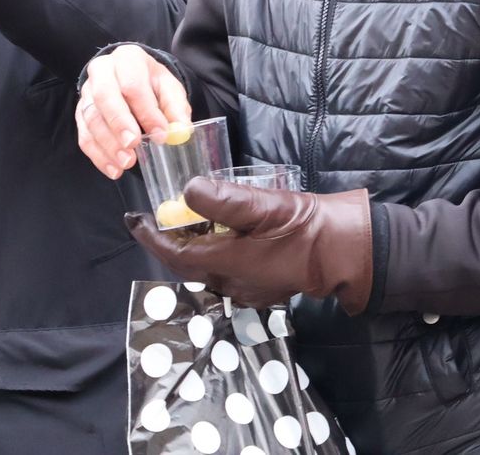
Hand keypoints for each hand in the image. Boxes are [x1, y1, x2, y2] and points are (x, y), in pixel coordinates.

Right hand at [77, 44, 191, 178]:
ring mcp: (87, 92)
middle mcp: (102, 71)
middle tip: (133, 146)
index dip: (147, 111)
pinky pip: (84, 135)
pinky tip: (113, 169)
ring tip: (127, 163)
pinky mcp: (79, 112)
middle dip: (120, 125)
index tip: (161, 134)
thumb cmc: (151, 83)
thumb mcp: (169, 88)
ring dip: (108, 144)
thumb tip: (182, 130)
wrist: (130, 76)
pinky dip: (98, 155)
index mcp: (128, 59)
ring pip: (91, 118)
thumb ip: (176, 107)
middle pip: (104, 97)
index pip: (133, 85)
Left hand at [127, 179, 373, 312]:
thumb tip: (187, 191)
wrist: (344, 251)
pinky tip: (231, 237)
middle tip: (167, 215)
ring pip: (208, 269)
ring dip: (197, 247)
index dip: (149, 236)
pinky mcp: (263, 288)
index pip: (172, 253)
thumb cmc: (305, 227)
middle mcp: (229, 282)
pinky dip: (219, 254)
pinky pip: (228, 273)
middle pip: (187, 263)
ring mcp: (247, 289)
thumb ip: (224, 200)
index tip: (134, 219)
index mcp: (224, 262)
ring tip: (198, 221)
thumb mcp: (264, 205)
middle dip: (173, 240)